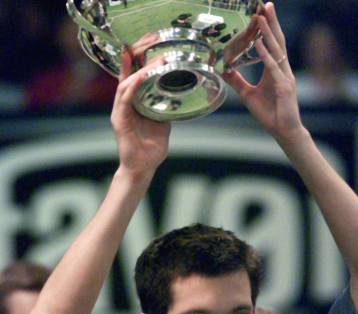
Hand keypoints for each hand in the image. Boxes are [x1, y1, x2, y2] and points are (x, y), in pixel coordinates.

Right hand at [111, 49, 170, 179]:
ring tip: (157, 60)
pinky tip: (143, 76)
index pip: (135, 74)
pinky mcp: (119, 120)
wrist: (142, 168)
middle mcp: (125, 103)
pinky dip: (134, 85)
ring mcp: (120, 111)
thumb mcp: (163, 123)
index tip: (151, 41)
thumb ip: (165, 108)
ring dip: (141, 69)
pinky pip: (125, 98)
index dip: (140, 57)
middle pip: (129, 72)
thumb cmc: (151, 149)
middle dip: (139, 55)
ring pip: (127, 82)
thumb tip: (178, 96)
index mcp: (134, 103)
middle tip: (154, 41)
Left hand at [223, 3, 304, 143]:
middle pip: (277, 40)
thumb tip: (223, 70)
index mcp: (275, 69)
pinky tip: (260, 44)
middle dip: (271, 22)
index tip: (260, 12)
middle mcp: (282, 69)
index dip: (267, 28)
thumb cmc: (270, 114)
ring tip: (261, 17)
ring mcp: (285, 77)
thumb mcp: (248, 95)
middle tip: (266, 4)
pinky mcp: (284, 87)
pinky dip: (266, 55)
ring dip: (268, 33)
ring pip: (276, 50)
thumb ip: (237, 81)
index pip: (271, 43)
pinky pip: (273, 68)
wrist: (284, 131)